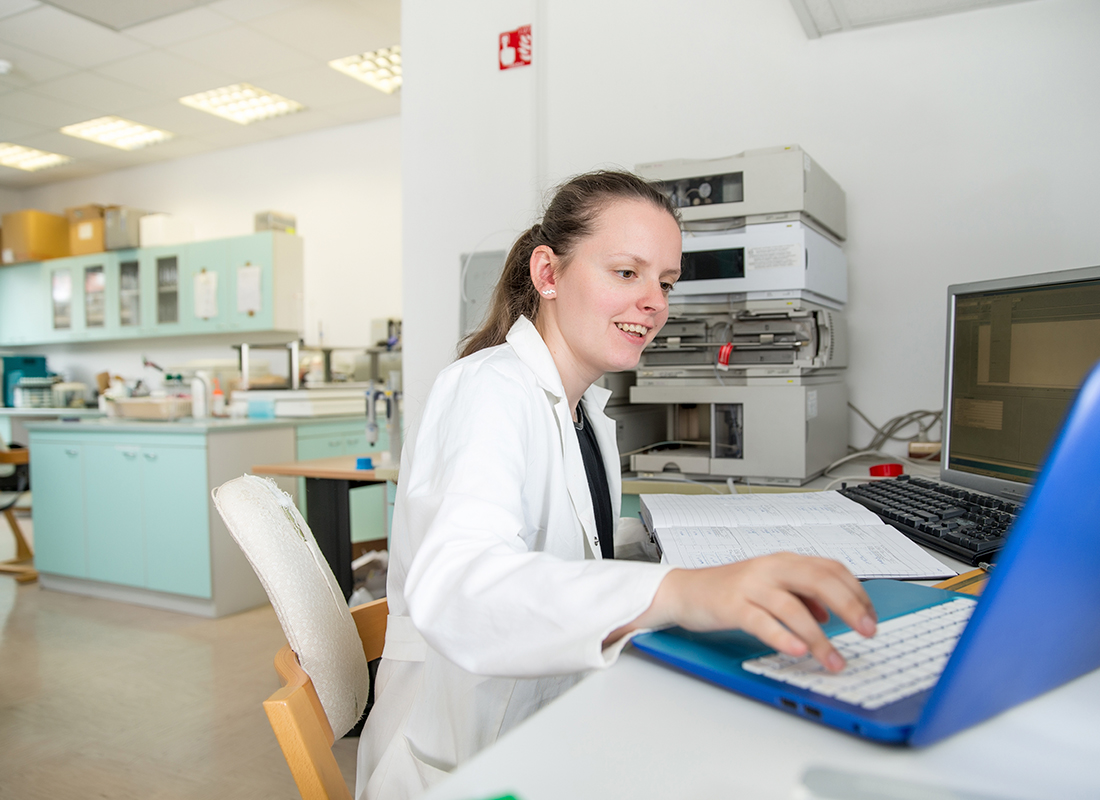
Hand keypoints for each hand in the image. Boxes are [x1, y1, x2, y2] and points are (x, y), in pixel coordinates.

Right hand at [616, 553, 876, 672]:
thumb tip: (830, 614)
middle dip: (849, 606)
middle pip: (819, 580)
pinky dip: (782, 636)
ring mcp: (751, 586)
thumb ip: (801, 595)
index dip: (857, 592)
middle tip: (867, 632)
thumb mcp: (771, 586)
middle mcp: (771, 569)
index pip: (831, 568)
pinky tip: (796, 650)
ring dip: (819, 638)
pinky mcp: (732, 606)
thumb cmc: (730, 590)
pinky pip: (762, 621)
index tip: (870, 618)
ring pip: (793, 607)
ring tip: (833, 660)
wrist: (685, 591)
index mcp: (785, 561)